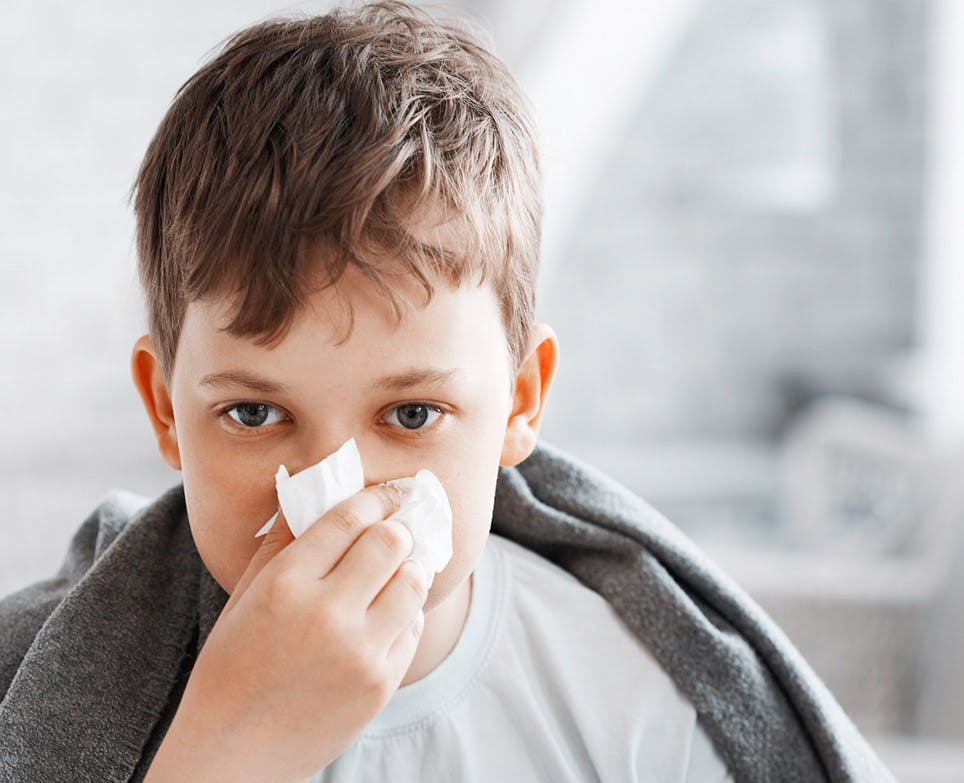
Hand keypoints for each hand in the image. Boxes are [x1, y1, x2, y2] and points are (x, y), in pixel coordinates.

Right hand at [145, 483, 428, 782]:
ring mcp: (360, 652)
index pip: (349, 518)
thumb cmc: (231, 667)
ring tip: (394, 571)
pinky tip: (384, 616)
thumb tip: (316, 488)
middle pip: (391, 542)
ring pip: (414, 581)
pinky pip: (413, 627)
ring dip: (408, 568)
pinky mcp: (381, 684)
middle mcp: (326, 614)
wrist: (233, 755)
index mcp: (285, 585)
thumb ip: (283, 540)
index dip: (377, 497)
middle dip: (397, 528)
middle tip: (394, 530)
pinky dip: (405, 613)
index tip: (390, 492)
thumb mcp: (245, 596)